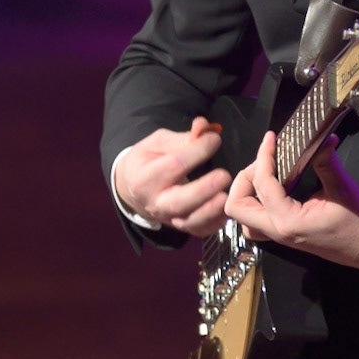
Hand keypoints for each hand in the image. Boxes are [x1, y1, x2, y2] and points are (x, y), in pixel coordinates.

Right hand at [114, 116, 229, 236]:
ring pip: (190, 221)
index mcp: (145, 177)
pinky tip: (227, 211)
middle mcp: (155, 202)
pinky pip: (199, 231)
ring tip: (227, 197)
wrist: (132, 188)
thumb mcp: (157, 143)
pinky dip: (215, 224)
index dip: (197, 151)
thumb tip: (204, 128)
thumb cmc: (147, 160)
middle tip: (224, 176)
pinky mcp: (180, 228)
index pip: (174, 165)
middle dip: (204, 189)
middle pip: (179, 201)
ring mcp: (168, 218)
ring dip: (211, 211)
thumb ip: (183, 137)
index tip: (215, 139)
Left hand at [223, 130, 358, 274]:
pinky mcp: (285, 234)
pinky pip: (256, 221)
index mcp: (289, 221)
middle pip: (237, 206)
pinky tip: (274, 187)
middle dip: (245, 178)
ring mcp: (280, 236)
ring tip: (267, 172)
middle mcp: (278, 231)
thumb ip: (325, 160)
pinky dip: (256, 203)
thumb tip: (320, 136)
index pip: (262, 184)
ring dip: (247, 192)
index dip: (264, 156)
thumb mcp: (343, 187)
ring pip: (243, 217)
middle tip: (266, 159)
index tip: (271, 138)